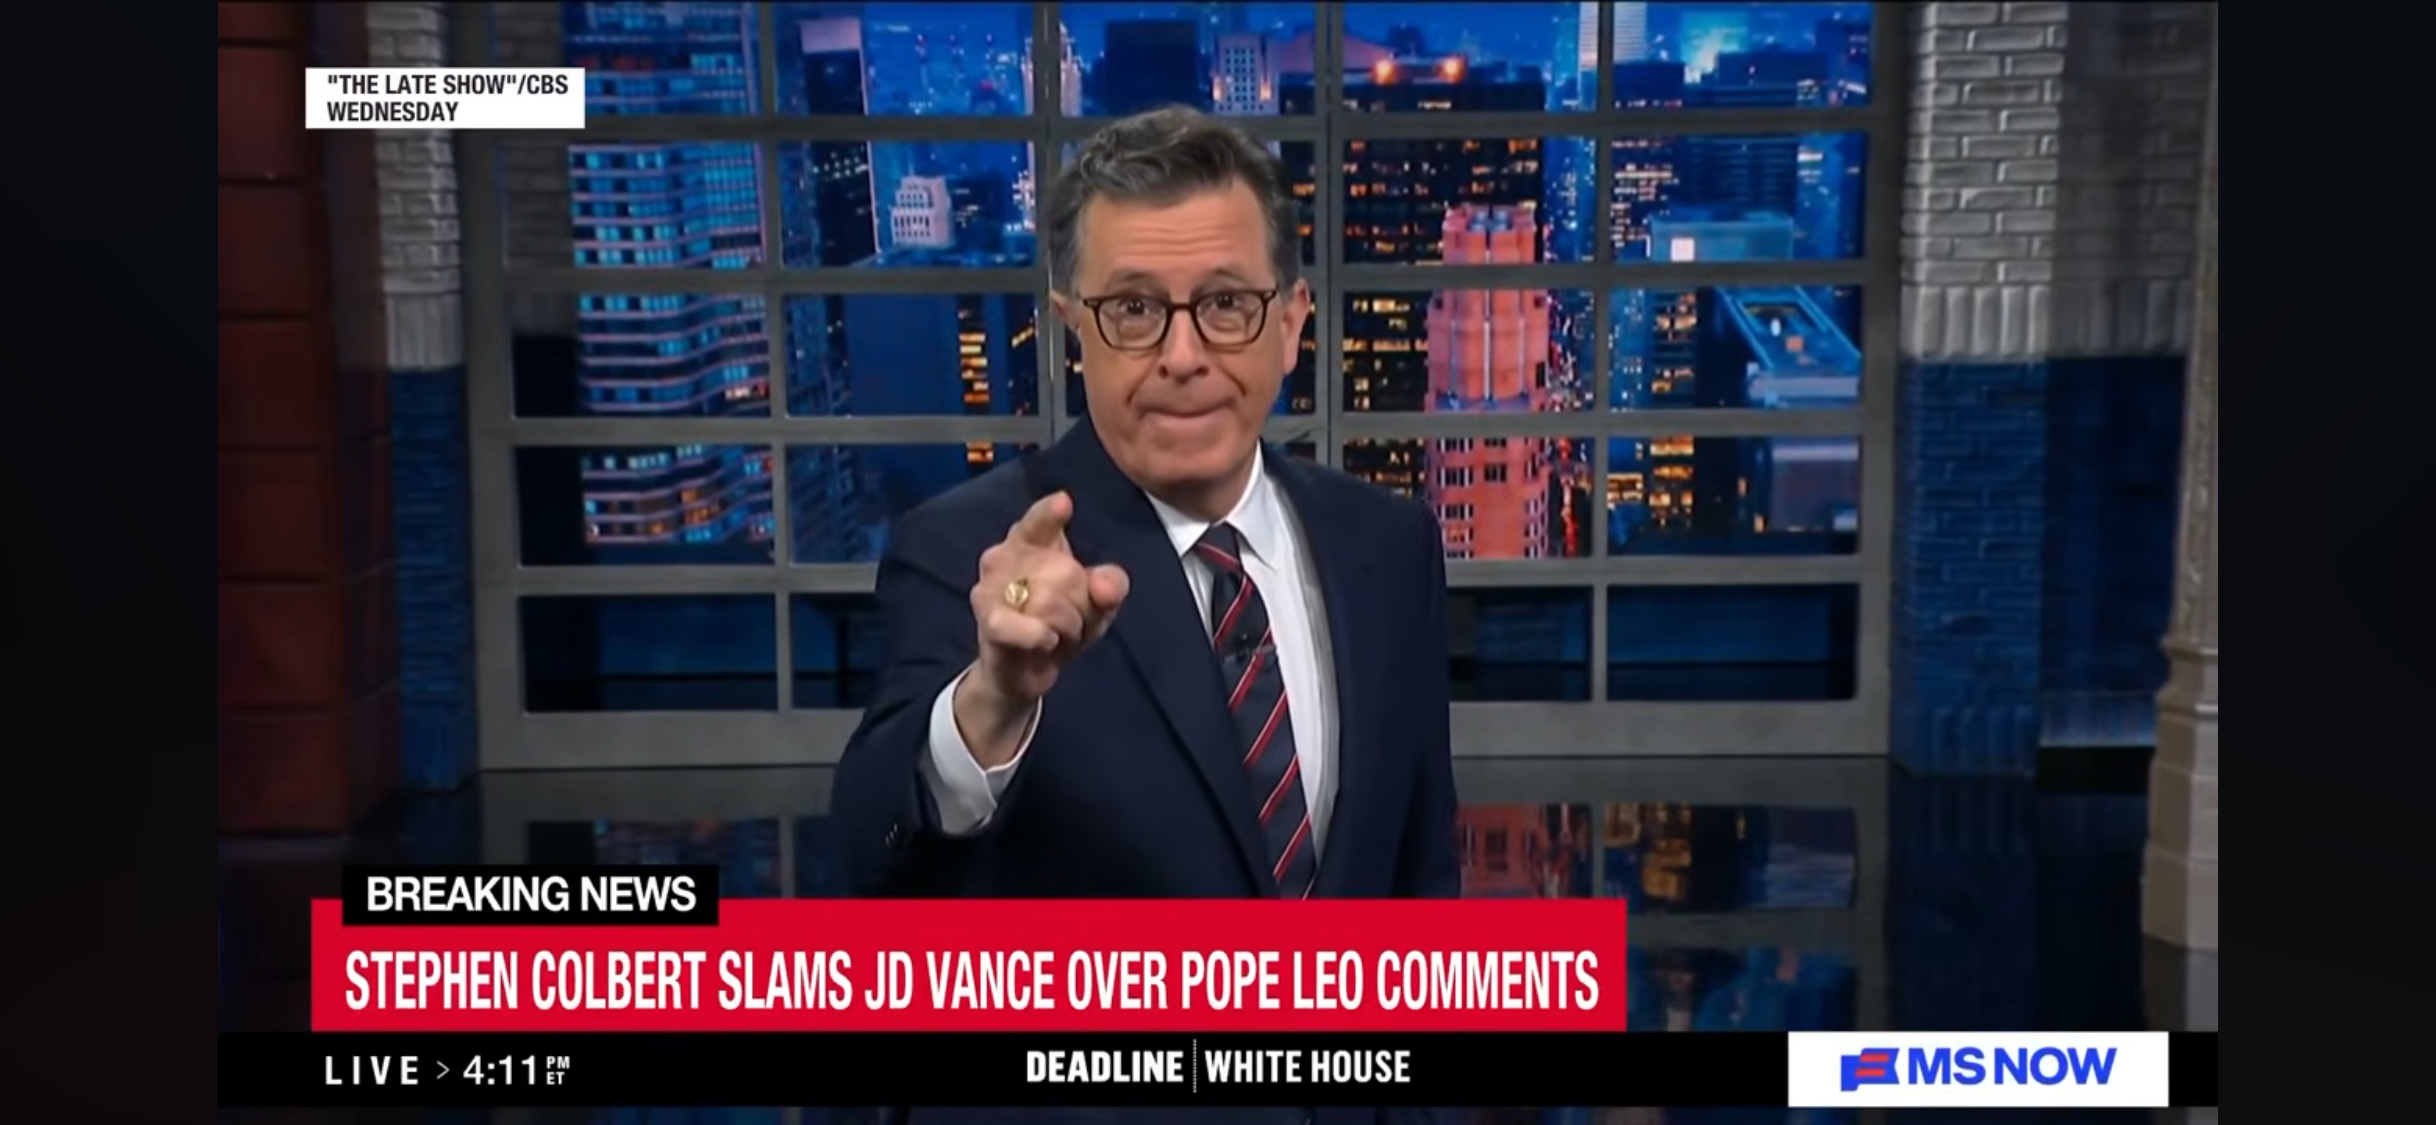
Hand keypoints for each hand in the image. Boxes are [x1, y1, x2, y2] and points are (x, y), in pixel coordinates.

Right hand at [954, 491, 1129, 763]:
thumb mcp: (1097, 603)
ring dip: (1067, 627)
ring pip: (1050, 601)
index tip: (1063, 502)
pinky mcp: (988, 621)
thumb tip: (1102, 585)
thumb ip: (1110, 585)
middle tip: (1070, 619)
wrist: (1024, 670)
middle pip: (1067, 573)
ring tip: (1054, 634)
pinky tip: (1045, 641)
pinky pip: (1026, 627)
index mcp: (1030, 541)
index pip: (1039, 522)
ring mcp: (990, 588)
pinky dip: (1042, 637)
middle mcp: (1003, 556)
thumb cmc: (1060, 623)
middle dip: (1081, 604)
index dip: (1049, 514)